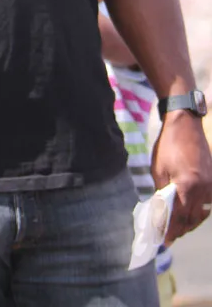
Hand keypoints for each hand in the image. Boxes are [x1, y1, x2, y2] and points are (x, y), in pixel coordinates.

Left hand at [152, 109, 211, 241]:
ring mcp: (211, 184)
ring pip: (202, 212)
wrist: (185, 124)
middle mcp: (203, 188)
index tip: (164, 241)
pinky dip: (200, 210)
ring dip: (191, 222)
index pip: (179, 217)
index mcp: (186, 186)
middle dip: (181, 229)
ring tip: (178, 227)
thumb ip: (162, 193)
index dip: (171, 231)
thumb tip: (161, 212)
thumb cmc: (168, 146)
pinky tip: (191, 212)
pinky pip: (208, 202)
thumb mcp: (159, 170)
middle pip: (192, 218)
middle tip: (169, 236)